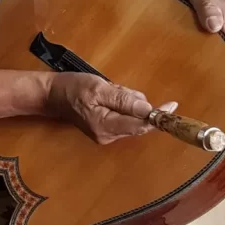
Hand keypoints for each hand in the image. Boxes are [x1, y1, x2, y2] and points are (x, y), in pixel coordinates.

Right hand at [45, 73, 177, 144]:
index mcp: (106, 126)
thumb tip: (148, 109)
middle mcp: (108, 136)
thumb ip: (123, 99)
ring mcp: (107, 135)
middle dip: (135, 103)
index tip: (172, 106)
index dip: (158, 117)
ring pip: (131, 119)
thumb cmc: (73, 88)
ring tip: (108, 91)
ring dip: (127, 103)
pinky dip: (122, 106)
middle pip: (137, 122)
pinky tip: (109, 96)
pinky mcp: (105, 130)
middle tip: (117, 89)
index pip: (140, 125)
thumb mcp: (99, 88)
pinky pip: (124, 118)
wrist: (52, 95)